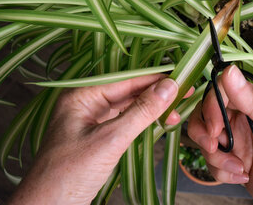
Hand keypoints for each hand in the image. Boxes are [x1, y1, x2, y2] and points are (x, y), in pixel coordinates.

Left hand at [9, 74, 178, 204]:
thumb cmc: (69, 174)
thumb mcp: (111, 139)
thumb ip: (141, 112)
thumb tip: (168, 87)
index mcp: (81, 97)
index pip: (125, 81)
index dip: (155, 80)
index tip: (180, 79)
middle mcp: (84, 105)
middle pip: (127, 93)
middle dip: (155, 96)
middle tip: (183, 96)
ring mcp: (88, 123)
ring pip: (126, 108)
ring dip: (150, 110)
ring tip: (173, 113)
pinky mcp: (94, 140)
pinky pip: (121, 123)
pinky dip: (140, 123)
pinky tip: (155, 123)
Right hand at [188, 65, 252, 204]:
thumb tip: (231, 73)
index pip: (225, 91)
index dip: (213, 105)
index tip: (215, 126)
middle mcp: (249, 123)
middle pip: (209, 113)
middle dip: (205, 130)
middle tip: (215, 146)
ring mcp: (242, 145)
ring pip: (208, 139)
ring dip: (215, 156)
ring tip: (238, 168)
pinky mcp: (237, 166)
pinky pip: (213, 162)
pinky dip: (221, 172)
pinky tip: (243, 177)